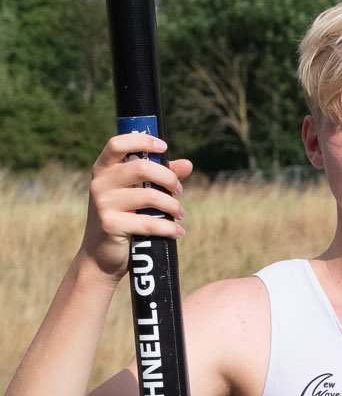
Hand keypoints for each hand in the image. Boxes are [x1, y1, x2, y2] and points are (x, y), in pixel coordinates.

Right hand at [80, 130, 189, 279]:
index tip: (164, 146)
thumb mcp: (137, 194)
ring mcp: (103, 203)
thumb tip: (187, 164)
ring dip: (173, 206)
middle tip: (179, 189)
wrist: (101, 255)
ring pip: (150, 196)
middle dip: (168, 178)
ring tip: (181, 214)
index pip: (117, 144)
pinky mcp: (111, 224)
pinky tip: (178, 232)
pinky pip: (150, 223)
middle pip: (141, 168)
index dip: (141, 140)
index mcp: (103, 170)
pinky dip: (170, 228)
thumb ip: (160, 178)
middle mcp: (100, 183)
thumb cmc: (123, 219)